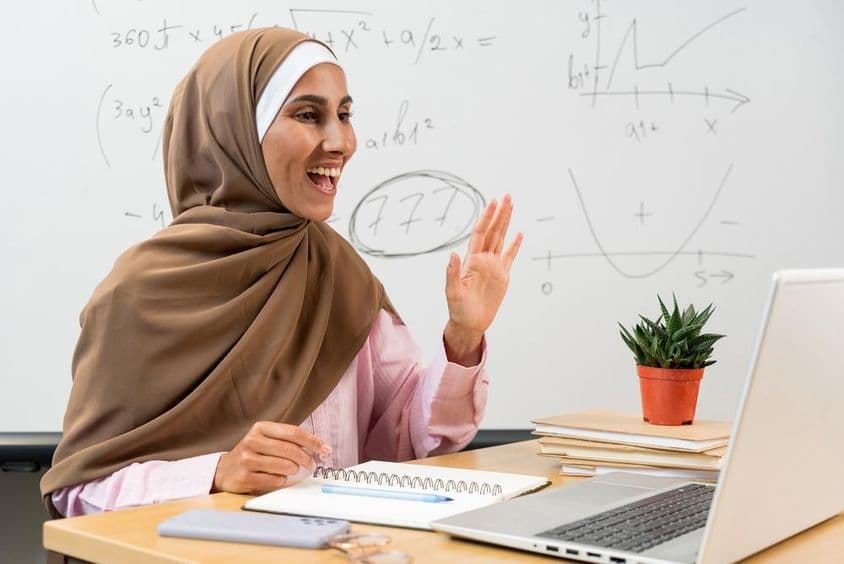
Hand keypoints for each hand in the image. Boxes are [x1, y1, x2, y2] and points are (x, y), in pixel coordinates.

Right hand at [212, 421, 330, 494]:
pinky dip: (282, 480)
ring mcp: (247, 459)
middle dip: (306, 458)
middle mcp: (252, 441)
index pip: (293, 432)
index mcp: (261, 428)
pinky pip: (273, 480)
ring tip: (294, 470)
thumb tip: (319, 447)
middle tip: (312, 464)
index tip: (326, 449)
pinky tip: (280, 478)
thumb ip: (288, 440)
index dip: (313, 441)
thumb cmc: (253, 453)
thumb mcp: (267, 439)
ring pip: (283, 466)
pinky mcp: (244, 477)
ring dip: (294, 470)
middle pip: (289, 449)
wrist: (225, 470)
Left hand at [444, 194, 521, 363]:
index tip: (493, 202)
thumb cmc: (458, 309)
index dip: (487, 217)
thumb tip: (453, 254)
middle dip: (500, 213)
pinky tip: (519, 234)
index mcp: (472, 260)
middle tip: (507, 196)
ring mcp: (493, 266)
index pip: (481, 233)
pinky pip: (510, 256)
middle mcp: (483, 259)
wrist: (469, 323)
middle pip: (493, 231)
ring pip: (501, 239)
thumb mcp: (453, 292)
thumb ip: (453, 273)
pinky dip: (514, 245)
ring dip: (506, 222)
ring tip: (511, 205)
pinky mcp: (502, 276)